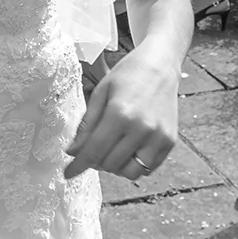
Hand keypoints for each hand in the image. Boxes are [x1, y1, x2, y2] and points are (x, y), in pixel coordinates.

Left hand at [64, 46, 179, 180]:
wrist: (160, 65)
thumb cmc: (128, 75)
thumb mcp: (101, 93)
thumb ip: (87, 125)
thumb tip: (73, 152)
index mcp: (120, 114)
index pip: (94, 151)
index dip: (78, 165)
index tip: (68, 173)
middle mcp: (141, 129)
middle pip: (110, 164)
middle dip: (95, 162)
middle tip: (91, 150)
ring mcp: (158, 137)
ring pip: (130, 172)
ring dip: (115, 167)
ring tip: (111, 150)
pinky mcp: (170, 141)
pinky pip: (148, 168)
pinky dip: (134, 165)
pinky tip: (127, 150)